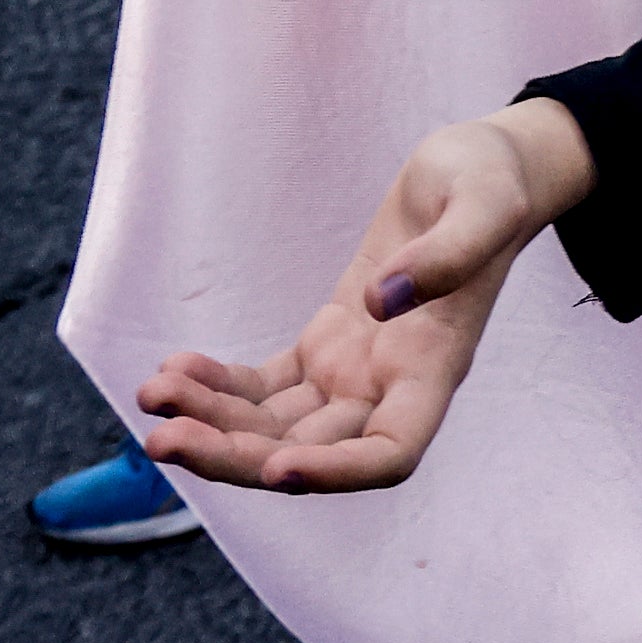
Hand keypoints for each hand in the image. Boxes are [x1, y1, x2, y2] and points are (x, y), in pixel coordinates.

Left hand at [134, 101, 596, 495]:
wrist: (479, 170)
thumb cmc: (490, 181)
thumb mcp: (486, 199)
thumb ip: (448, 253)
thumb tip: (382, 302)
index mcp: (437, 365)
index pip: (390, 452)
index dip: (335, 472)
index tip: (278, 467)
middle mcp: (392, 385)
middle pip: (309, 453)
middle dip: (235, 454)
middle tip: (162, 440)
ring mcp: (356, 372)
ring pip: (275, 428)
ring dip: (212, 422)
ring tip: (152, 393)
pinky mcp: (327, 345)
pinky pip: (265, 388)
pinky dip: (218, 385)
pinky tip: (176, 367)